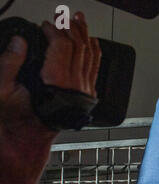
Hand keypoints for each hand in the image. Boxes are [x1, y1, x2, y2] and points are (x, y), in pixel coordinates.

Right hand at [0, 12, 100, 155]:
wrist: (32, 137)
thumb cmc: (19, 117)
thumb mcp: (2, 90)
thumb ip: (9, 63)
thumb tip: (20, 41)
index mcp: (55, 83)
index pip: (62, 46)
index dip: (54, 31)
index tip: (46, 24)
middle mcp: (74, 86)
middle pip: (79, 47)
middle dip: (71, 27)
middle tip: (65, 15)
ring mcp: (84, 90)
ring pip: (90, 56)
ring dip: (85, 35)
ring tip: (80, 21)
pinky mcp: (87, 94)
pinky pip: (95, 68)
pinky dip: (94, 52)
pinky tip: (91, 41)